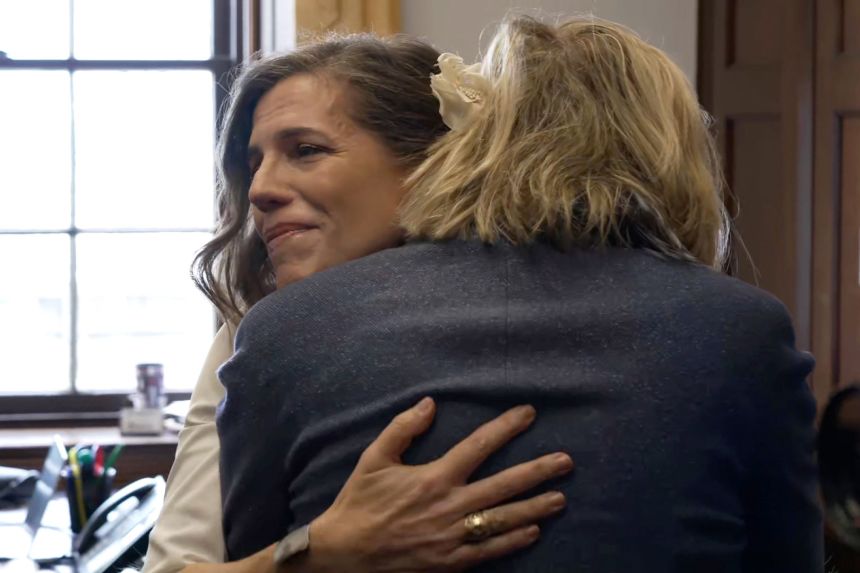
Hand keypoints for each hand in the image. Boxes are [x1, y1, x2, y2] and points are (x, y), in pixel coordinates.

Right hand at [303, 398, 573, 572]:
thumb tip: (430, 403)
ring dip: (535, 507)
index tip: (529, 414)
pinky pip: (490, 551)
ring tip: (561, 498)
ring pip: (504, 519)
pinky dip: (513, 541)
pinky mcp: (451, 562)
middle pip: (504, 484)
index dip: (506, 427)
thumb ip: (403, 428)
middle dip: (538, 471)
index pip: (479, 445)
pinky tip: (533, 532)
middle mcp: (450, 505)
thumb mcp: (374, 458)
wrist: (345, 556)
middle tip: (566, 462)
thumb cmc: (359, 503)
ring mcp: (454, 536)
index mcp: (434, 477)